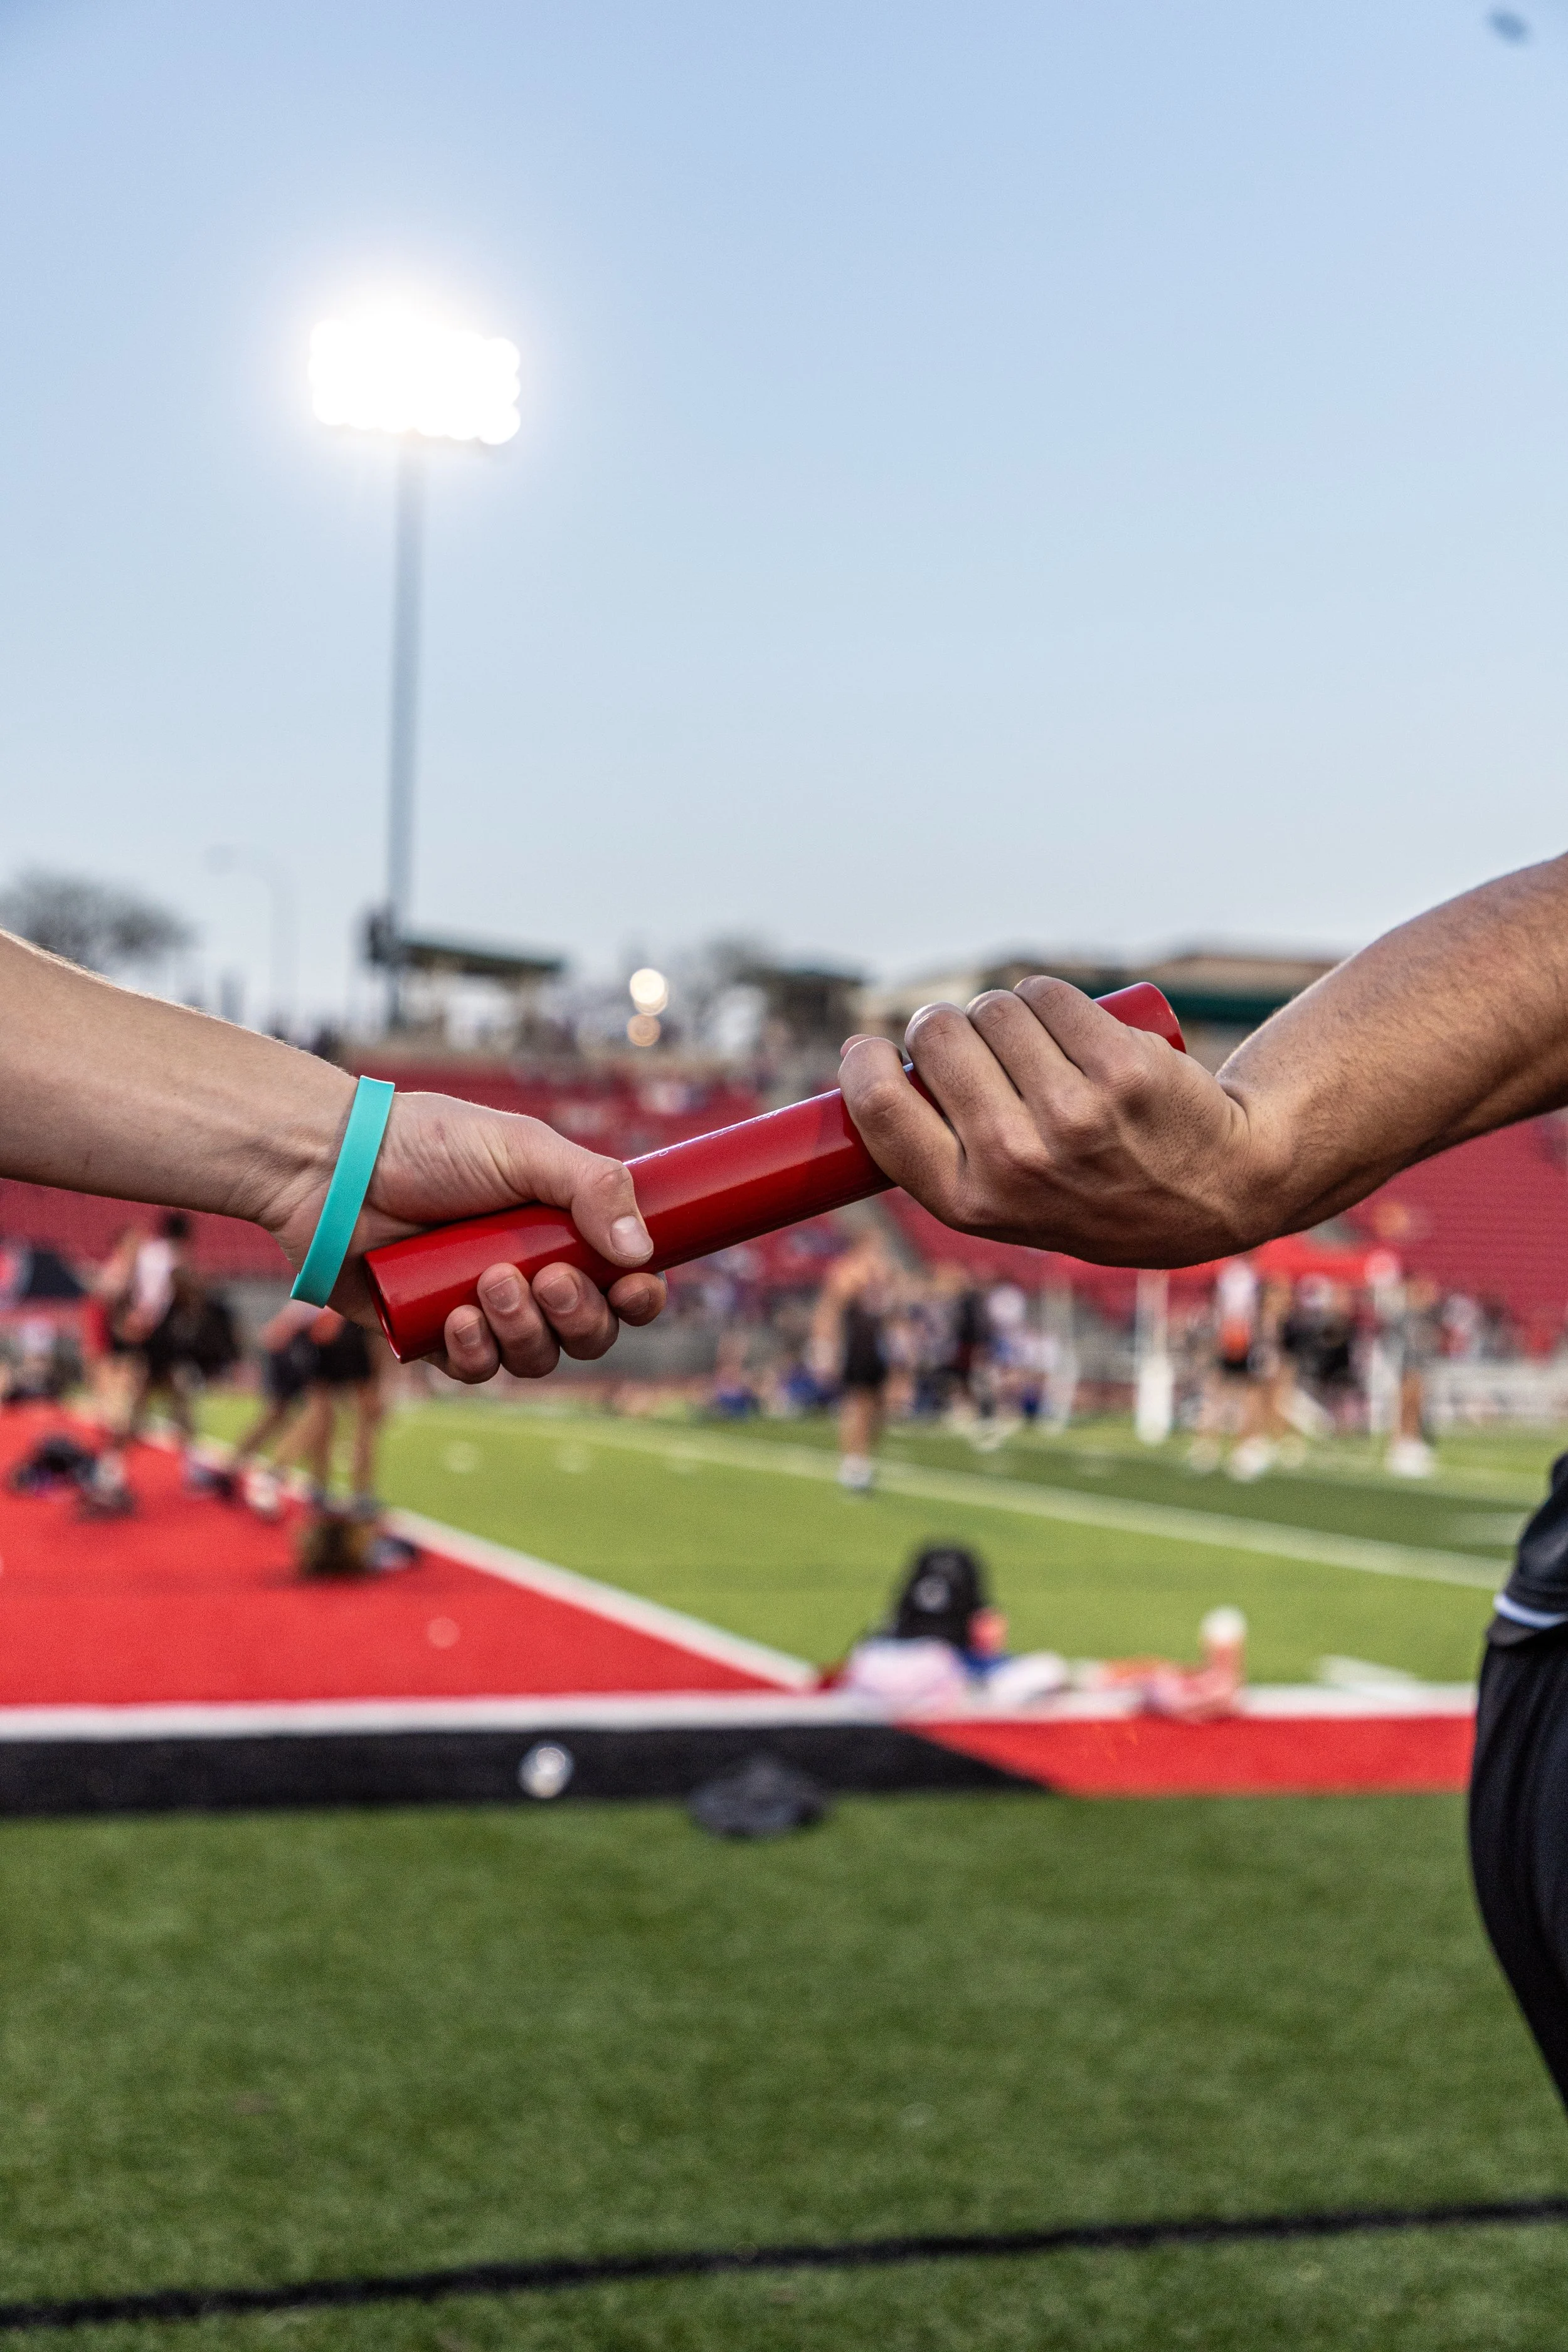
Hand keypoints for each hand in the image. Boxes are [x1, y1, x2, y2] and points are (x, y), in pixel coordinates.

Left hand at [267, 1092, 665, 1382]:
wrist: (335, 1167)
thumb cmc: (429, 1145)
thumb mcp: (522, 1147)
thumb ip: (592, 1188)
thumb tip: (641, 1252)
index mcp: (561, 1230)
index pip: (623, 1282)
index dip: (639, 1296)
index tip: (632, 1285)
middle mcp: (530, 1275)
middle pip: (589, 1332)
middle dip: (579, 1316)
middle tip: (546, 1279)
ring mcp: (484, 1309)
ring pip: (535, 1358)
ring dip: (524, 1331)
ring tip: (488, 1286)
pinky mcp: (434, 1336)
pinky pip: (476, 1370)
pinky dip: (475, 1352)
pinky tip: (458, 1320)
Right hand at [837, 978, 1275, 1267]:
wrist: (1214, 1189)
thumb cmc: (1088, 1187)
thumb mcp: (1003, 1202)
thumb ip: (932, 1147)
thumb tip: (852, 1058)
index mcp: (971, 1203)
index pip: (880, 1109)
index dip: (865, 1062)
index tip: (874, 1047)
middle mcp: (1019, 1163)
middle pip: (937, 1037)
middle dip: (947, 1025)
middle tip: (981, 1050)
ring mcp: (1075, 1116)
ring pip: (996, 1009)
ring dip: (1006, 1011)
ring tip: (1040, 1051)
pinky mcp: (1122, 1069)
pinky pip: (1050, 994)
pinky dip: (1053, 998)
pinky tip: (1075, 1030)